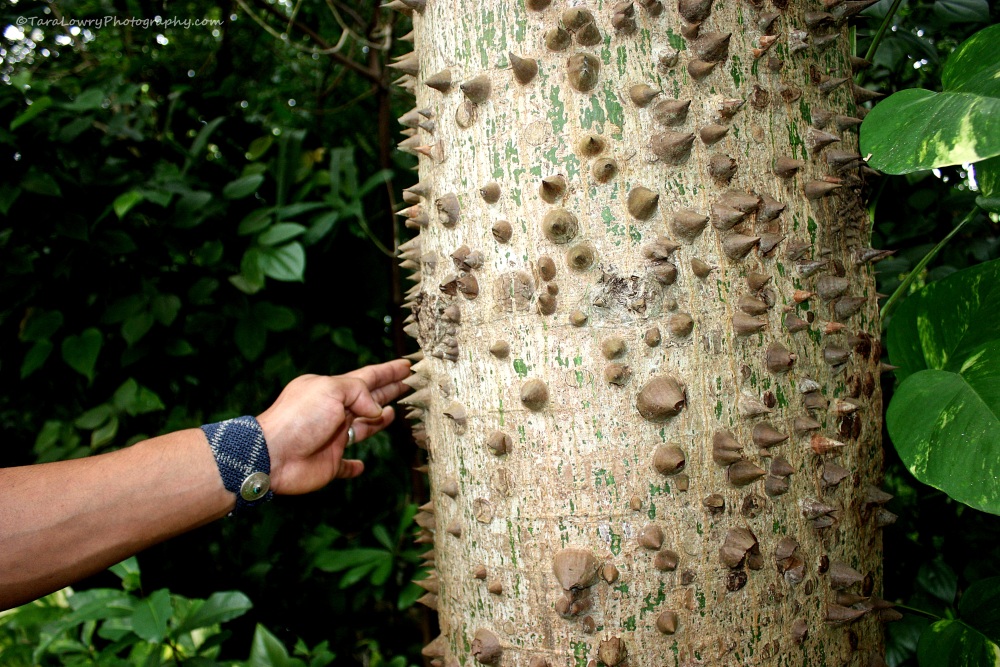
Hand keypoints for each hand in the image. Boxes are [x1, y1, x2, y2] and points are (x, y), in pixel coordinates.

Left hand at [256, 359, 410, 494]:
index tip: (407, 365)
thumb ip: (358, 393)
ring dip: (377, 421)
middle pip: (368, 399)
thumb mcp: (330, 390)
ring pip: (362, 428)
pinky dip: (354, 467)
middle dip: (388, 390)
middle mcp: (334, 412)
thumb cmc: (299, 418)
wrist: (273, 454)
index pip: (367, 378)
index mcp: (332, 390)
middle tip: (409, 384)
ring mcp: (332, 438)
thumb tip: (377, 410)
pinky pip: (346, 465)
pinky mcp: (330, 463)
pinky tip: (361, 465)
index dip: (388, 372)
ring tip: (392, 414)